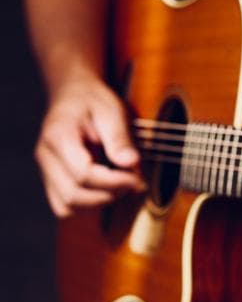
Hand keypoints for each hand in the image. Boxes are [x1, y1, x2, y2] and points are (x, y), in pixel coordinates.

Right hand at [35, 76, 144, 217]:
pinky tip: (107, 190)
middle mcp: (45, 157)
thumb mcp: (112, 110)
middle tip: (132, 182)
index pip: (83, 174)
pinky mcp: (52, 180)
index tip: (136, 177)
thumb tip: (130, 163)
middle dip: (108, 194)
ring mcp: (46, 171)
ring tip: (120, 185)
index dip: (113, 182)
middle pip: (73, 195)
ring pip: (67, 206)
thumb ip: (119, 138)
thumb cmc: (93, 101)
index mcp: (58, 136)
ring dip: (99, 203)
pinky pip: (65, 206)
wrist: (73, 94)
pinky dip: (87, 206)